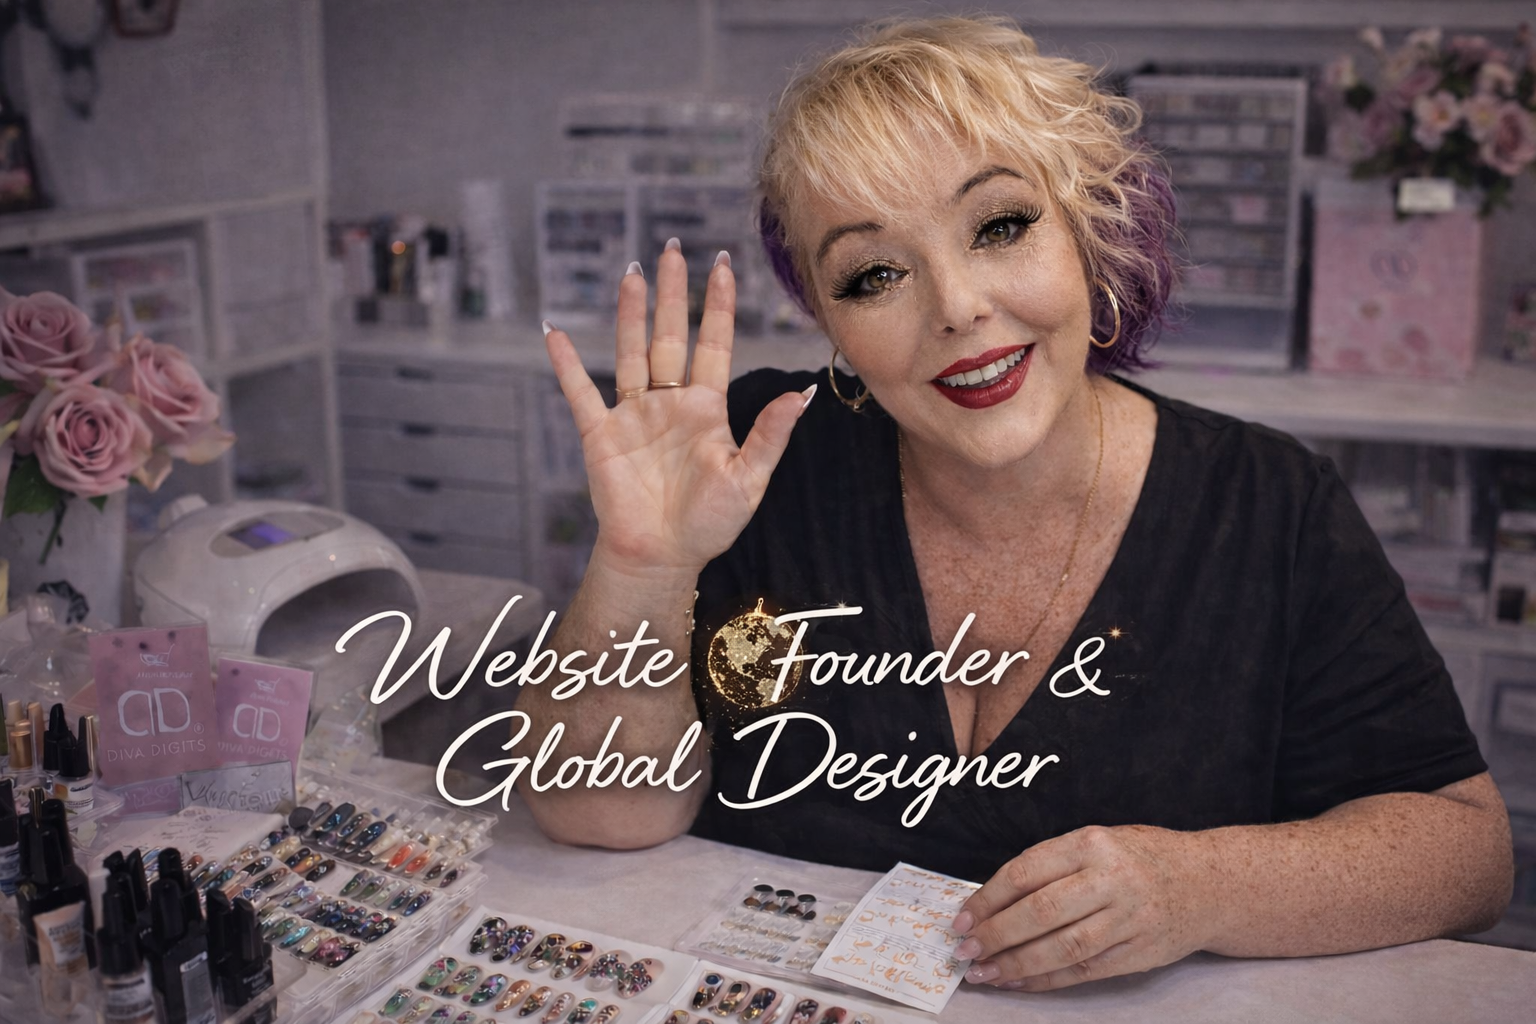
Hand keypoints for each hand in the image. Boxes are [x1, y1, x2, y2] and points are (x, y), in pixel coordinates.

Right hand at [543, 242, 812, 576]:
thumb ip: (770, 434)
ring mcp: (633, 416)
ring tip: (632, 274)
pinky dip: (566, 363)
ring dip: (629, 315)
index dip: (718, 306)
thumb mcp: (749, 479)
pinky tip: (554, 332)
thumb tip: (800, 393)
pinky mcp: (601, 435)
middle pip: (670, 337)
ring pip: (630, 353)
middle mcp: (670, 403)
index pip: (714, 344)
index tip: (722, 265)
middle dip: (672, 295)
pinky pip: (580, 392)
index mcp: (707, 409)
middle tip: (672, 250)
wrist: (661, 556)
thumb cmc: (709, 524)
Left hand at [951, 825, 1218, 991]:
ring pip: (1062, 947)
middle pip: (1041, 912)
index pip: (1026, 871)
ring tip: (984, 972)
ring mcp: (1128, 919)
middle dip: (996, 934)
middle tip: (964, 948)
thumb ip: (1053, 864)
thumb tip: (993, 899)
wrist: (1210, 883)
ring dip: (1016, 964)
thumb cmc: (1142, 857)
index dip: (988, 898)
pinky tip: (1018, 982)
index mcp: (1092, 843)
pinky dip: (1046, 979)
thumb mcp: (1100, 841)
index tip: (962, 916)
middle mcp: (1111, 879)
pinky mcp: (1140, 952)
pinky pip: (1084, 971)